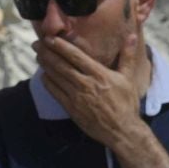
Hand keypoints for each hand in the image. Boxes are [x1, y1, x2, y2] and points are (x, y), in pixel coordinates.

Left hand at [34, 30, 143, 148]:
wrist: (122, 131)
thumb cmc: (127, 104)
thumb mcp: (129, 79)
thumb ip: (128, 56)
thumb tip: (132, 36)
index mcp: (99, 74)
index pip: (75, 56)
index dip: (60, 45)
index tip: (49, 37)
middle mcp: (86, 84)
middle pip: (61, 64)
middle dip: (47, 52)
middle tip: (36, 43)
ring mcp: (76, 97)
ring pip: (56, 77)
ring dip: (45, 64)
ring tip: (38, 55)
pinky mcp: (71, 108)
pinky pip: (55, 92)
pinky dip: (48, 82)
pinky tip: (44, 75)